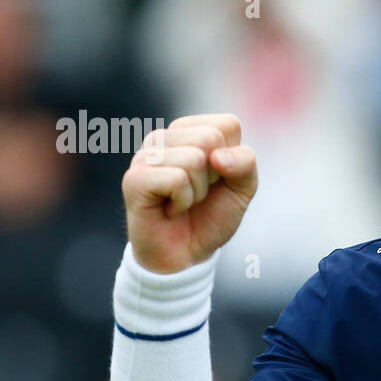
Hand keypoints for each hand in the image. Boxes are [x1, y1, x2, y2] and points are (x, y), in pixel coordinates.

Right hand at [121, 113, 257, 272]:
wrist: (186, 255)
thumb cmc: (210, 217)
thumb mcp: (242, 189)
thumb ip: (245, 164)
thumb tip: (218, 156)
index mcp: (189, 131)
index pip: (228, 124)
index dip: (232, 159)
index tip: (216, 179)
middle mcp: (163, 138)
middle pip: (210, 138)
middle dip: (214, 175)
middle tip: (197, 193)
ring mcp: (145, 156)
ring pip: (194, 159)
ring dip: (198, 192)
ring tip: (182, 202)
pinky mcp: (135, 178)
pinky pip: (176, 179)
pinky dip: (183, 201)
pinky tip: (170, 209)